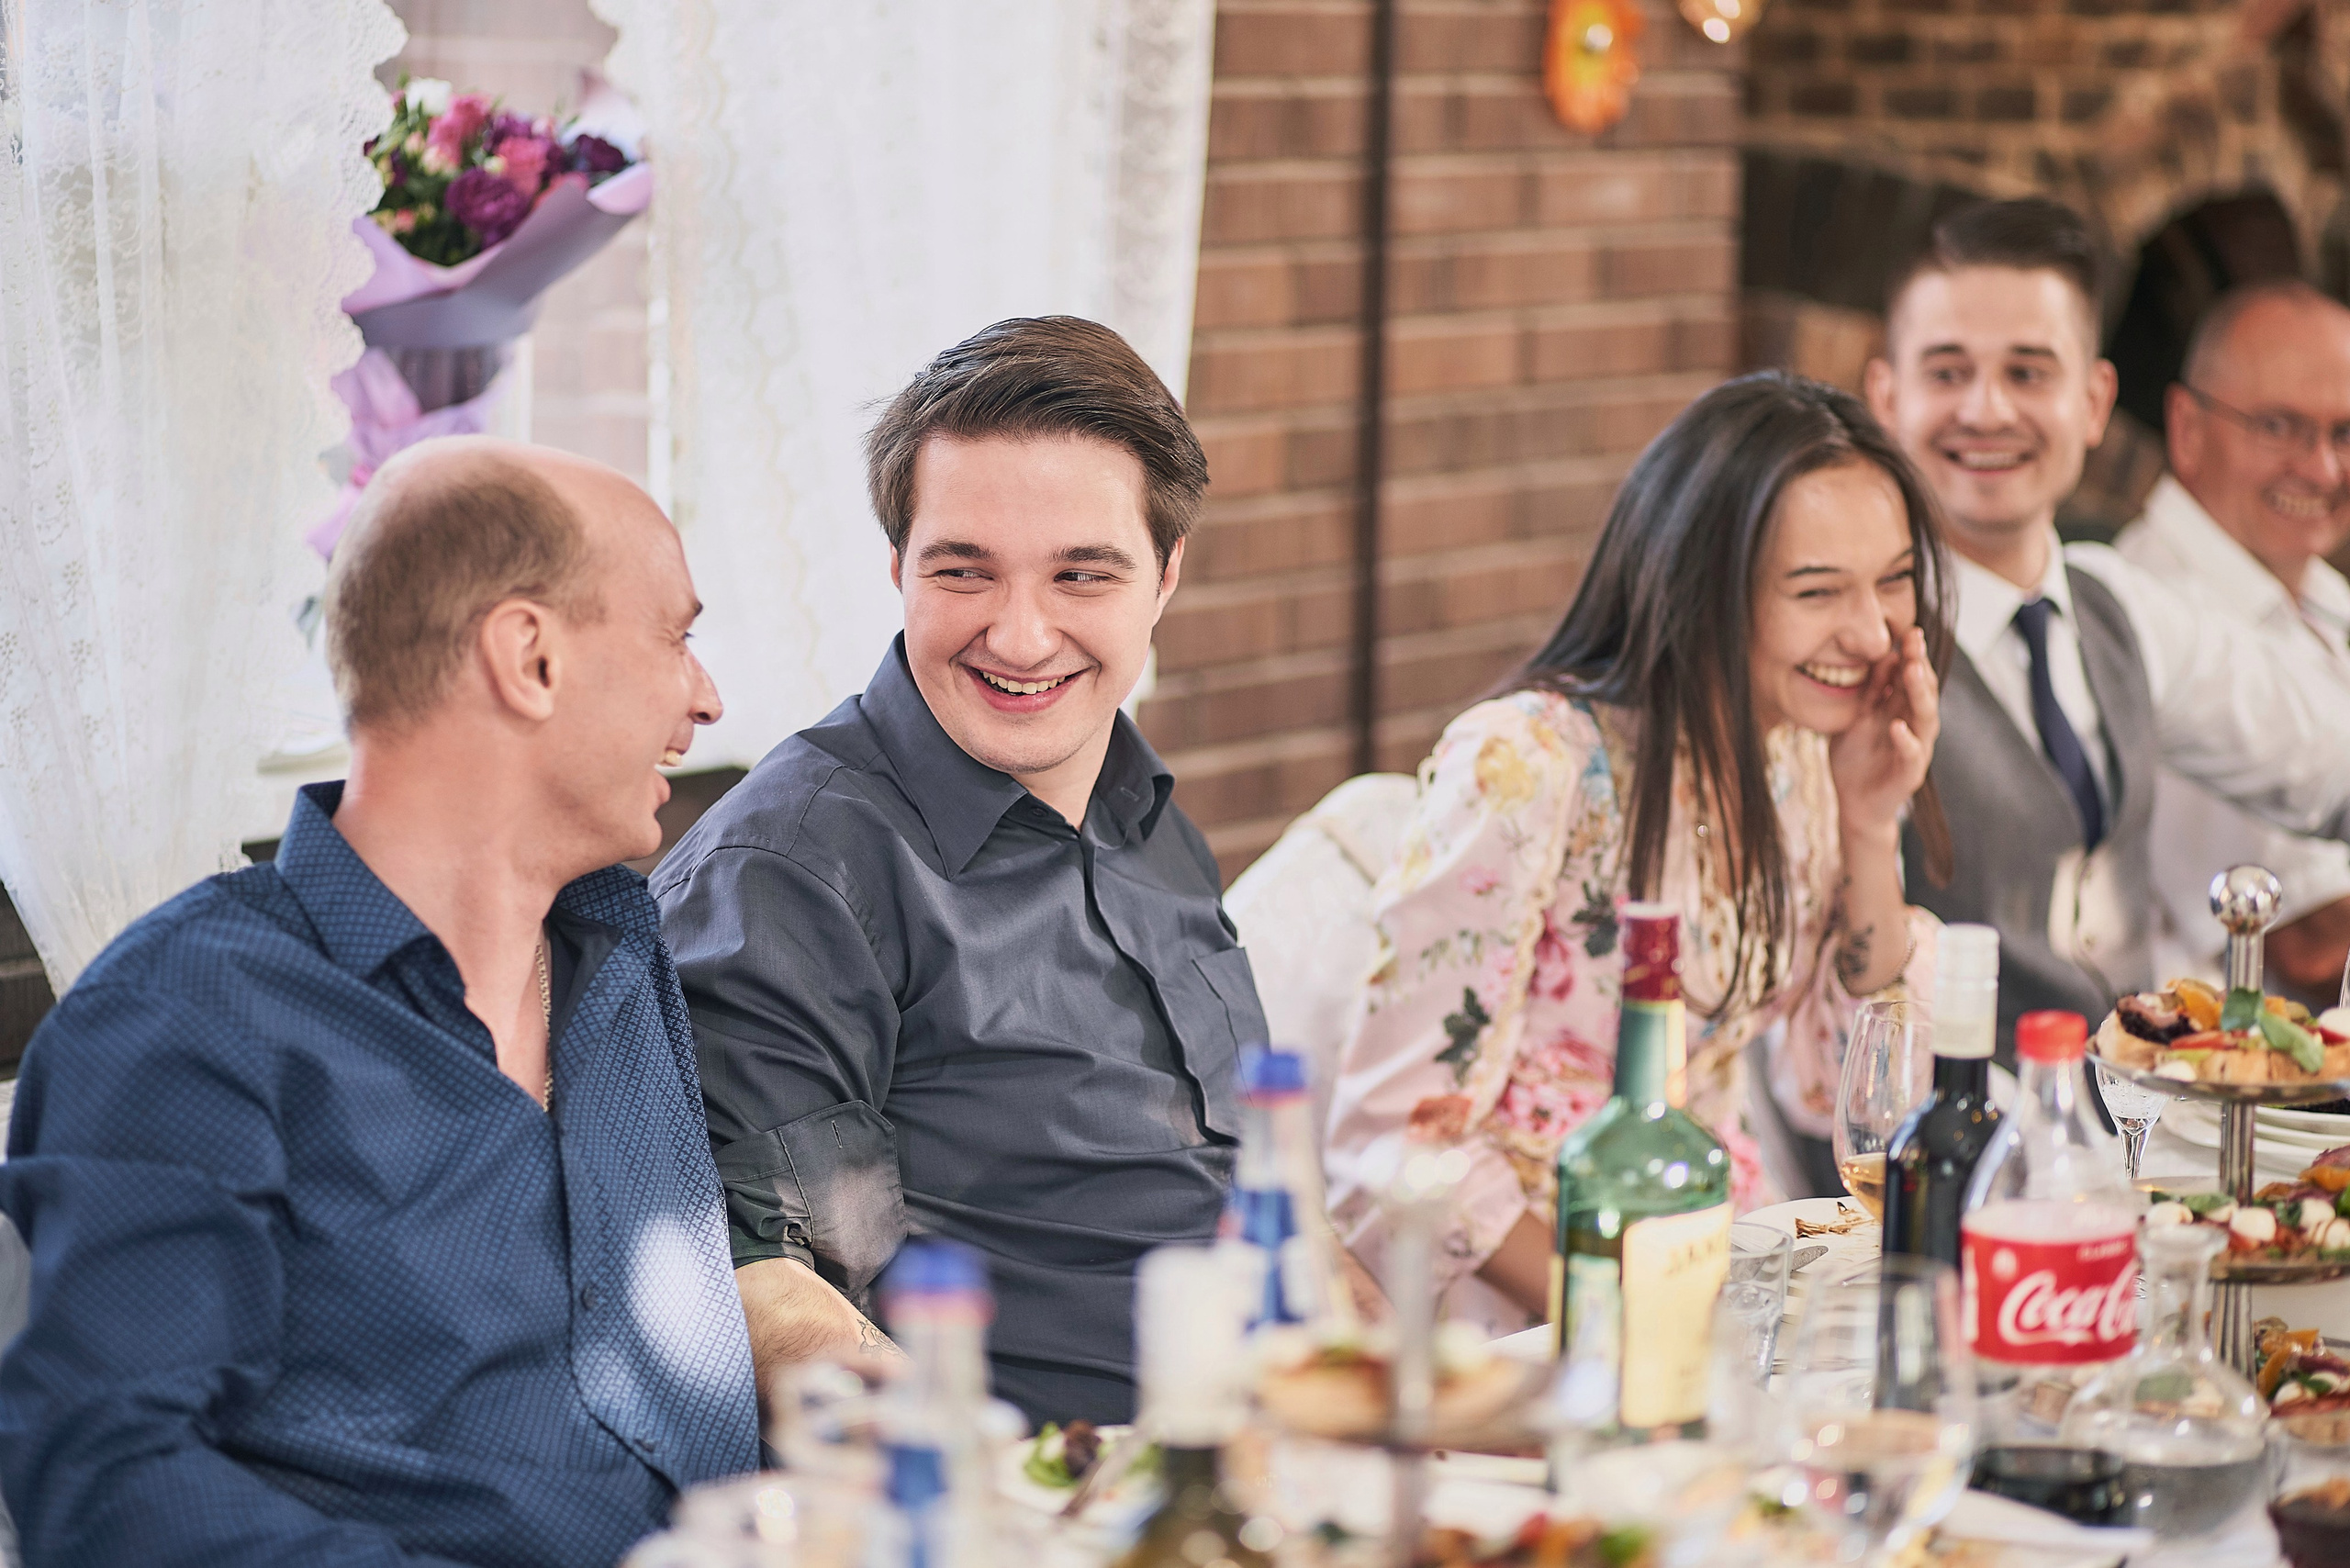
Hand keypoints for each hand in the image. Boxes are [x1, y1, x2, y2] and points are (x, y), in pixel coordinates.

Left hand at [1826, 624, 1937, 847]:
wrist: (1854, 803)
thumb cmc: (1857, 757)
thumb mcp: (1858, 717)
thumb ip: (1871, 691)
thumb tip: (1884, 655)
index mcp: (1901, 710)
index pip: (1911, 677)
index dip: (1912, 655)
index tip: (1909, 631)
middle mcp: (1914, 725)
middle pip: (1922, 691)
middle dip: (1919, 665)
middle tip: (1915, 640)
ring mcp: (1915, 749)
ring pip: (1924, 718)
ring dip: (1919, 693)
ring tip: (1914, 671)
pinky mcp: (1909, 774)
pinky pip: (1911, 755)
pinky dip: (1906, 740)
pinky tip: (1898, 727)